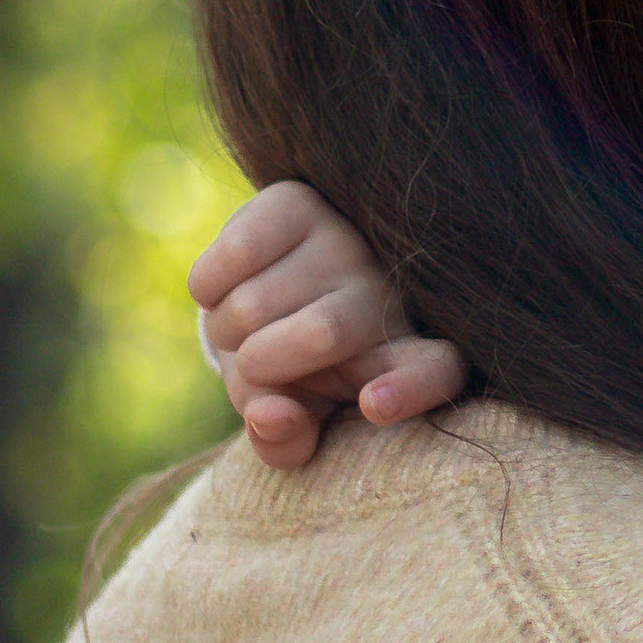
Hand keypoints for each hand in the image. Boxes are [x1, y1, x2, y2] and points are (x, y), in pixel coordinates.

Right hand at [189, 179, 470, 473]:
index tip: (374, 405)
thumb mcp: (289, 411)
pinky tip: (222, 289)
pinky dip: (209, 289)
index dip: (408, 390)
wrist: (259, 284)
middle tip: (250, 366)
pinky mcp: (298, 204)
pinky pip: (233, 257)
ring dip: (224, 331)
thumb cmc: (285, 366)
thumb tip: (271, 417)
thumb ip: (282, 439)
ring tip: (239, 329)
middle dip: (260, 363)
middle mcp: (387, 295)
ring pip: (256, 304)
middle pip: (323, 332)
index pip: (433, 372)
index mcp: (403, 358)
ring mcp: (346, 243)